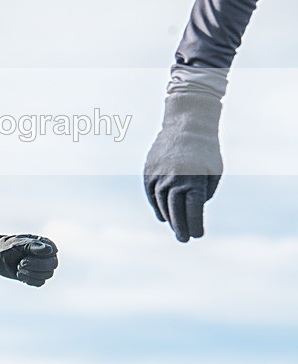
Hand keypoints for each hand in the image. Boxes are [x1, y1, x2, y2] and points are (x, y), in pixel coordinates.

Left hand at [0, 230, 57, 286]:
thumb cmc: (6, 246)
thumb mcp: (18, 244)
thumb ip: (33, 246)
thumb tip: (51, 250)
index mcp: (44, 243)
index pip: (53, 252)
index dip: (42, 256)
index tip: (26, 254)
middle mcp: (46, 255)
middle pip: (52, 265)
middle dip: (36, 266)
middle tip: (21, 262)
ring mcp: (42, 267)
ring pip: (47, 275)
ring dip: (30, 272)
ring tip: (18, 266)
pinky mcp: (36, 277)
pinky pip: (40, 283)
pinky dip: (29, 279)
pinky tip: (19, 273)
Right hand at [144, 92, 222, 241]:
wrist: (186, 123)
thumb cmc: (206, 150)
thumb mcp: (213, 172)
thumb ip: (203, 192)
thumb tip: (191, 210)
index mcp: (194, 179)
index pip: (193, 209)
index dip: (195, 224)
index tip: (197, 235)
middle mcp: (174, 178)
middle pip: (175, 209)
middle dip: (180, 226)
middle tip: (184, 239)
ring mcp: (159, 174)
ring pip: (162, 202)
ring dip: (168, 217)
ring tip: (175, 228)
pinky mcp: (149, 170)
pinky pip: (151, 193)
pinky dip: (156, 205)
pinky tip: (163, 215)